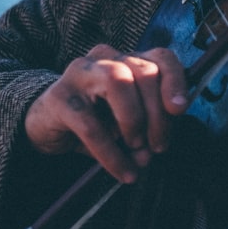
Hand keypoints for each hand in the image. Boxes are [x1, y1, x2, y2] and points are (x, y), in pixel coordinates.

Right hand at [24, 44, 188, 182]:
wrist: (46, 125)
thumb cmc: (96, 120)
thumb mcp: (128, 123)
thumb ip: (147, 131)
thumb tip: (151, 153)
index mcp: (128, 60)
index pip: (160, 57)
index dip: (175, 80)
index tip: (181, 109)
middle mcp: (106, 58)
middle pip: (143, 71)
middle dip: (157, 113)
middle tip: (158, 146)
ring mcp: (80, 73)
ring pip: (117, 81)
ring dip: (134, 120)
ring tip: (137, 148)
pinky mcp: (60, 96)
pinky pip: (90, 124)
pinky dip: (110, 153)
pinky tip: (122, 171)